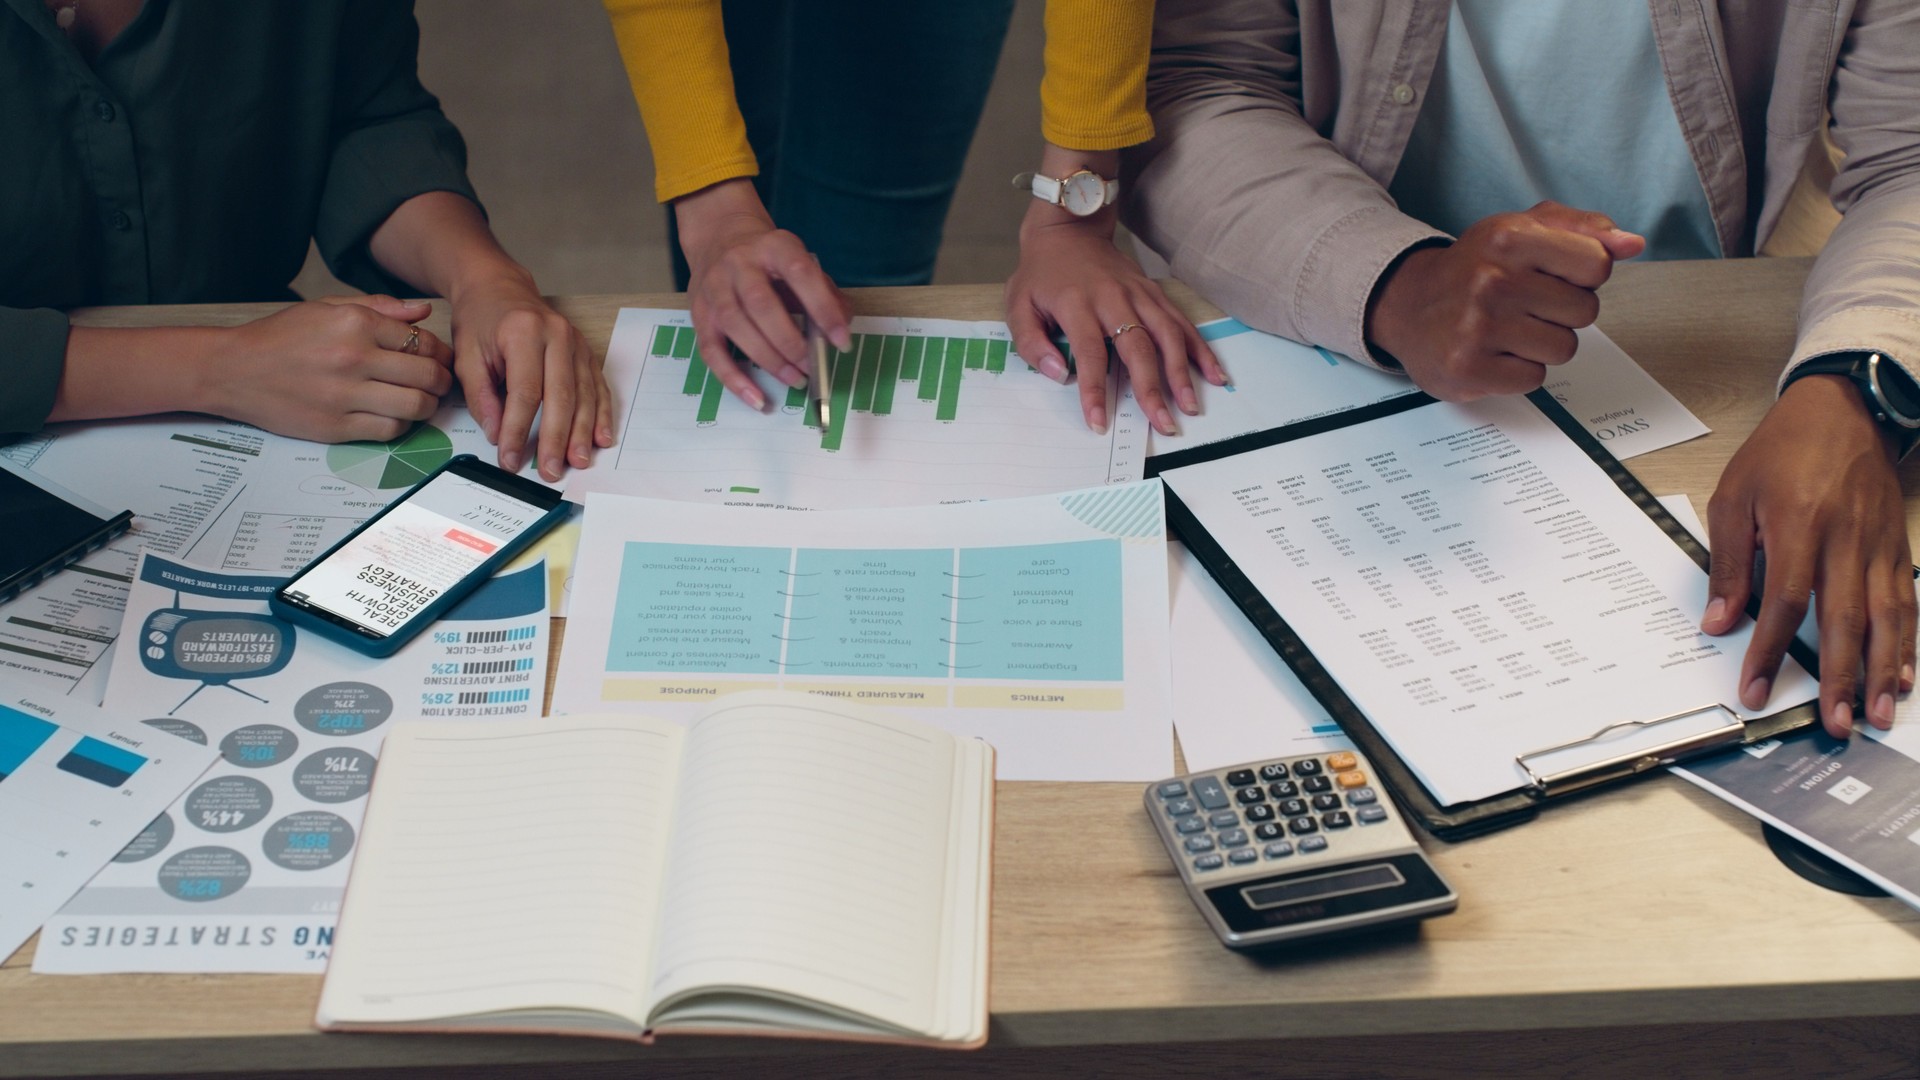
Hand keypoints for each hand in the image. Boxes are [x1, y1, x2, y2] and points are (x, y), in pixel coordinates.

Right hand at [207, 295, 453, 442]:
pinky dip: (401, 425)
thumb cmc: (281, 337)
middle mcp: (354, 358)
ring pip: (415, 406)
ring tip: (420, 400)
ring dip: (427, 406)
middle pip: (427, 375)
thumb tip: (423, 310)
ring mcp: (345, 396)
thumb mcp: (327, 308)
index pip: (424, 342)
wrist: (233, 369)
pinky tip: (394, 415)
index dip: (441, 353)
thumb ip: (379, 307)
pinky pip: (389, 430)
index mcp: (356, 324)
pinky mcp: (336, 427)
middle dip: (442, 380)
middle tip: (440, 383)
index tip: (441, 360)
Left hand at [448, 269, 611, 480]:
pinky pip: (597, 386)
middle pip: (561, 396)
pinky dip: (601, 414)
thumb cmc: (480, 319)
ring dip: (582, 432)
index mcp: (523, 333)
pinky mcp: (586, 351)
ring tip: (578, 461)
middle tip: (550, 470)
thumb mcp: (466, 354)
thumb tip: (498, 435)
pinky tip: (601, 438)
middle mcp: (557, 336)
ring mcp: (577, 343)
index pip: (525, 392)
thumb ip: (481, 396)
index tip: (509, 459)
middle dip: (555, 438)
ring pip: (584, 394)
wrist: (498, 286)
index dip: (518, 430)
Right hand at [676, 178, 851, 410]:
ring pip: (736, 326)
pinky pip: (712, 351)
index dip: (823, 309)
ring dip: (767, 360)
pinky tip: (756, 398)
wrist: (720, 238)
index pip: (800, 274)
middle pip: (761, 305)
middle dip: (790, 342)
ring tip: (794, 379)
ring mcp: (714, 288)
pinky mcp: (699, 314)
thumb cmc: (770, 260)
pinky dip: (734, 379)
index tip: (842, 341)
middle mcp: (739, 264)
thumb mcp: (801, 263)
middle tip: (811, 367)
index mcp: (774, 246)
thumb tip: (841, 332)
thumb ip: (825, 294)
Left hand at [1007, 202, 1224, 435]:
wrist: (1068, 228)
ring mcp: (1139, 294)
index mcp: (1077, 304)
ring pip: (1167, 335)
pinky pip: (1181, 322)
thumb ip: (1031, 342)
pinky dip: (1200, 348)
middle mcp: (1113, 299)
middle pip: (1138, 348)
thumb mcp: (1017, 303)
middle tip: (1162, 424)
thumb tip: (1058, 374)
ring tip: (1190, 405)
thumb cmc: (1041, 273)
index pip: (1090, 354)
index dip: (1095, 391)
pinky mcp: (1154, 292)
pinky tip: (1214, 374)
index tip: (1099, 422)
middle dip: (1151, 389)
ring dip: (1182, 372)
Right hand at [1366, 201, 1644, 400]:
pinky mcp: (1469, 369)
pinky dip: (1518, 371)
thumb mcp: (1521, 229)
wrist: (1407, 305)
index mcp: (1508, 236)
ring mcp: (1479, 328)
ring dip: (1541, 344)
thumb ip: (1582, 229)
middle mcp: (1492, 280)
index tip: (1552, 275)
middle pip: (1584, 312)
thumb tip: (1633, 243)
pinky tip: (1493, 352)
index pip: (1597, 265)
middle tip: (1523, 304)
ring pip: (1563, 348)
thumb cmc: (1473, 267)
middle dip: (1561, 312)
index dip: (1583, 275)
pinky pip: (1534, 379)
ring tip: (1508, 329)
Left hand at [1702, 375, 1915, 736]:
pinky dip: (1907, 643)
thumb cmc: (1781, 451)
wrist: (1841, 410)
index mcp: (1798, 525)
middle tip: (1833, 723)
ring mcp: (1879, 545)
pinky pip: (1906, 602)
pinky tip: (1902, 676)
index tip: (1755, 690)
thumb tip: (1719, 622)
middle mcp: (1846, 539)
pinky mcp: (1897, 547)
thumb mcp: (1734, 497)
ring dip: (1882, 672)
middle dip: (1838, 678)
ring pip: (1886, 617)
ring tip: (1877, 715)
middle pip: (1844, 620)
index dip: (1770, 652)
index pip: (1786, 602)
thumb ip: (1728, 563)